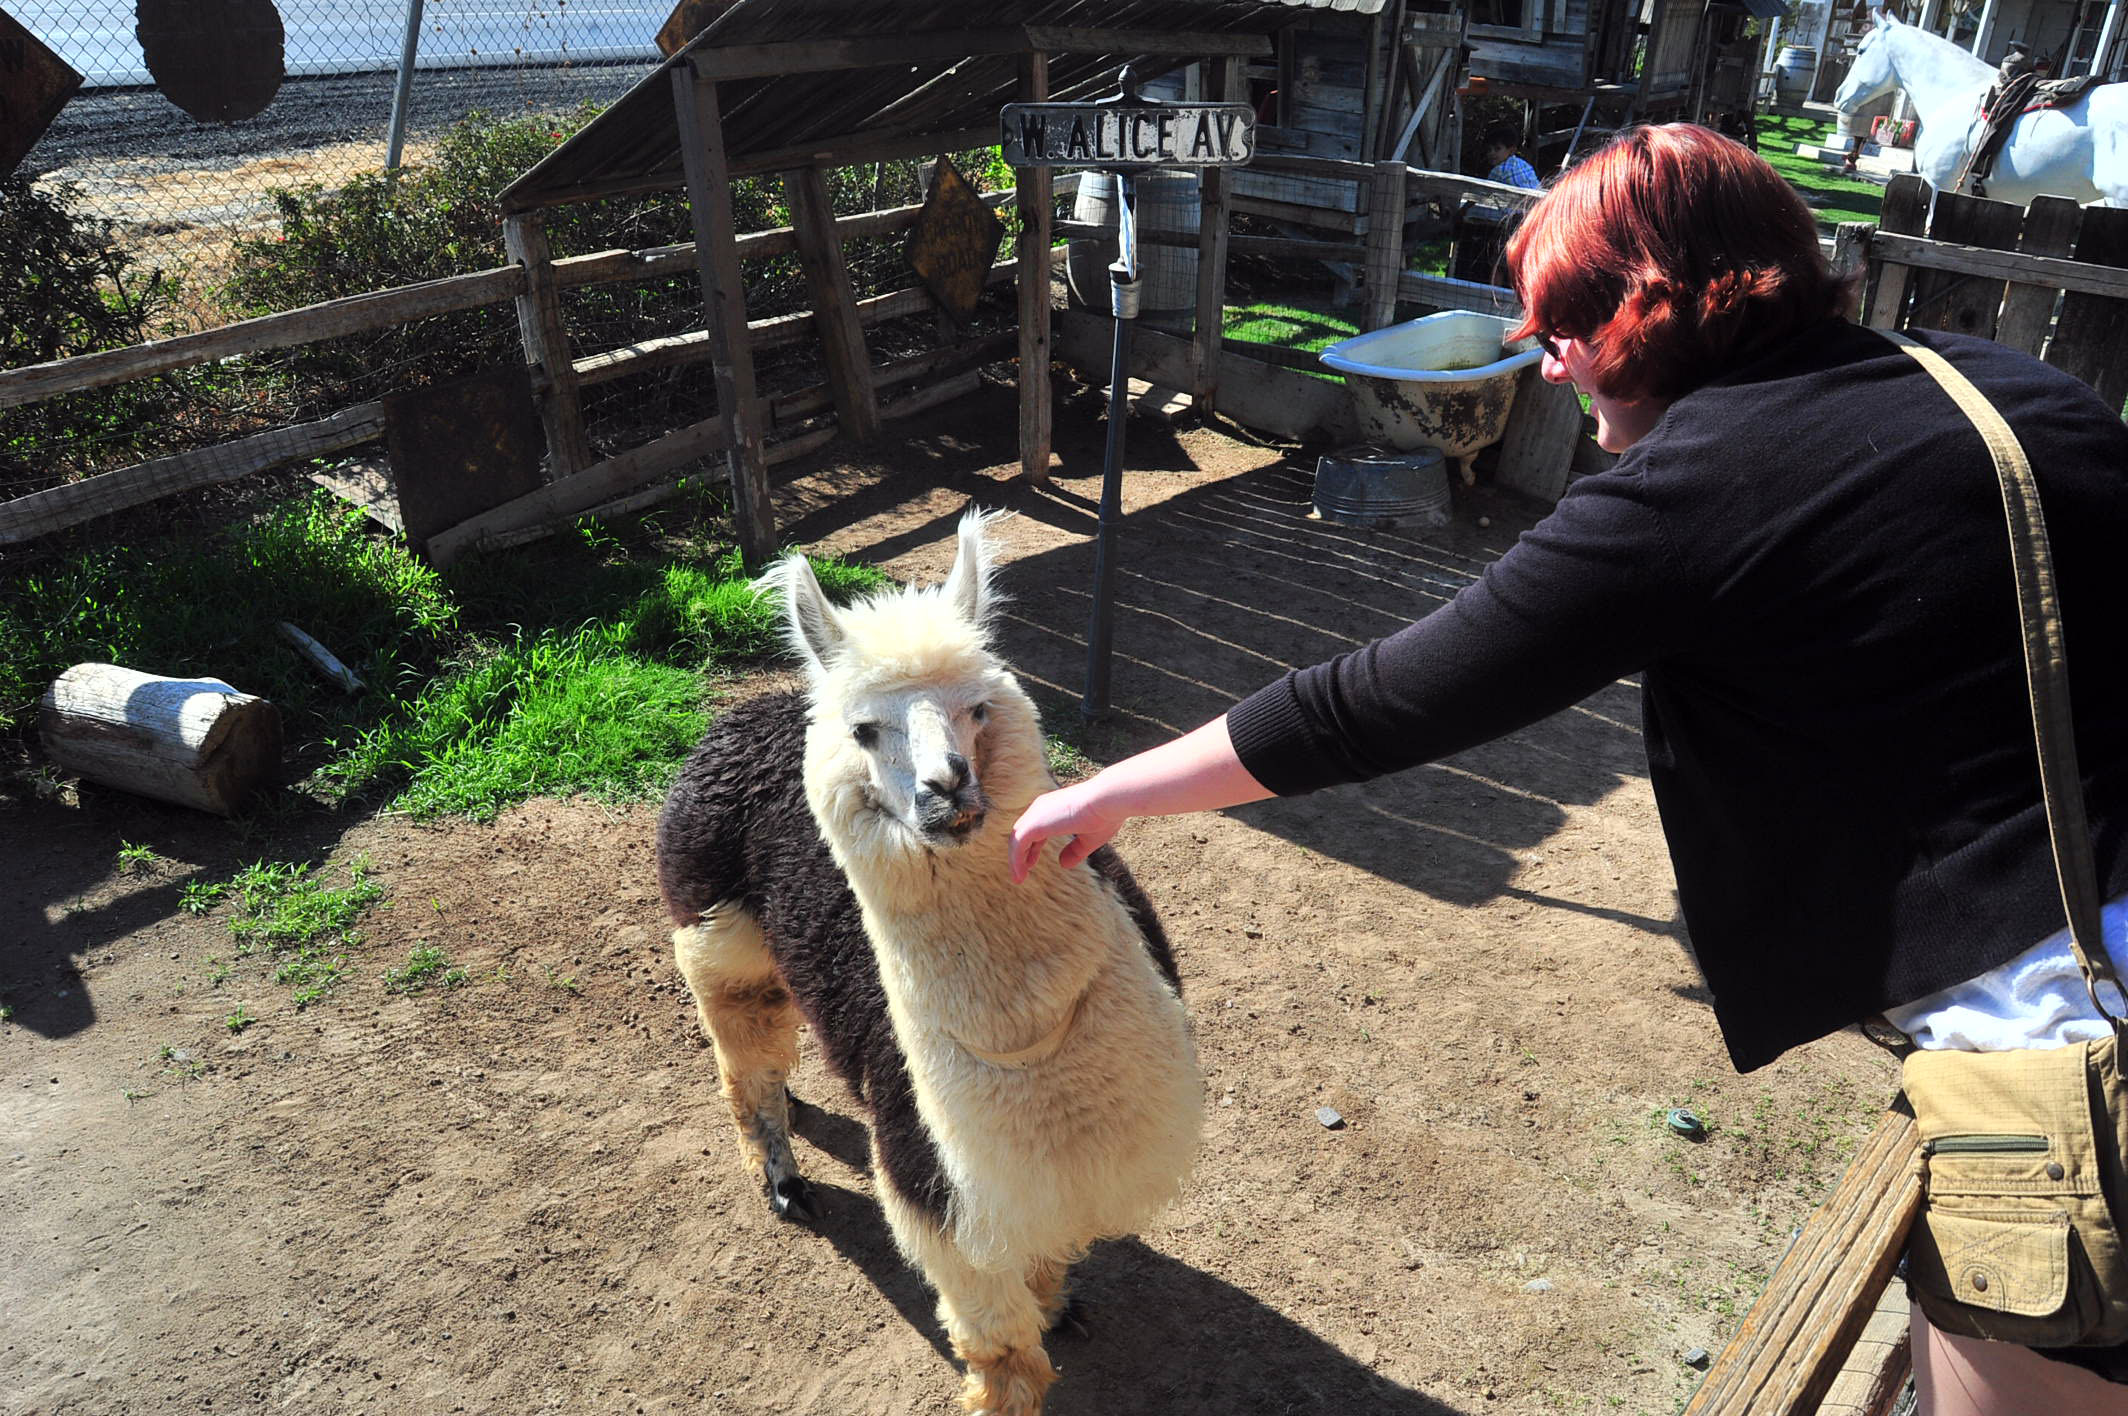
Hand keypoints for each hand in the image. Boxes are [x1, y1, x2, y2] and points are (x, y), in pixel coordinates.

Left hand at [1009, 780, 1123, 881]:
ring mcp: (1037, 814)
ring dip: (1015, 859)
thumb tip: (1063, 864)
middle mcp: (1042, 808)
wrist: (1108, 801)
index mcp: (1053, 809)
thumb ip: (1075, 851)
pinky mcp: (1035, 823)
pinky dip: (1016, 860)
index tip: (1031, 863)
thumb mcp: (1088, 838)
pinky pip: (1018, 844)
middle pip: (1021, 833)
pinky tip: (1020, 874)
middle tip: (1020, 873)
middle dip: (1019, 854)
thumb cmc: (1104, 815)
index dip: (1031, 847)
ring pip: (1017, 838)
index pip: (1034, 829)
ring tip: (1018, 878)